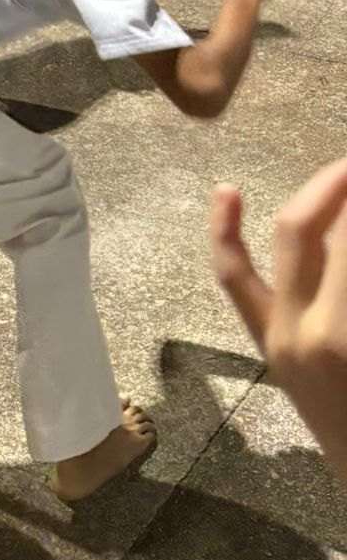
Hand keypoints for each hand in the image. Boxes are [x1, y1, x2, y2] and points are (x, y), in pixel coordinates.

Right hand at [210, 161, 346, 491]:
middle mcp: (300, 336)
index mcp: (276, 346)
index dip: (224, 228)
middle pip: (298, 232)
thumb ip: (308, 314)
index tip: (226, 188)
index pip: (235, 277)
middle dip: (326, 185)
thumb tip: (331, 242)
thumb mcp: (312, 374)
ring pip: (343, 247)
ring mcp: (336, 337)